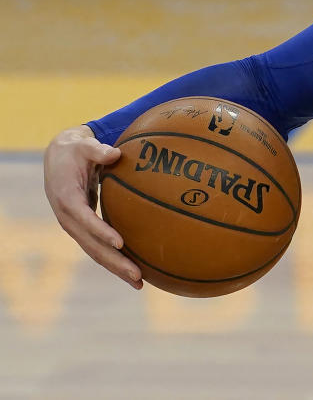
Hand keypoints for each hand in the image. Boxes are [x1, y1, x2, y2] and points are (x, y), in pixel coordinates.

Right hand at [43, 126, 142, 289]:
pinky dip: (115, 260)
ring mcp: (74, 226)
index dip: (101, 231)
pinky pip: (99, 248)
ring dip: (117, 268)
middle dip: (114, 261)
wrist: (59, 158)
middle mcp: (68, 217)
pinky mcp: (83, 229)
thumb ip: (98, 150)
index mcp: (67, 198)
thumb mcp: (84, 145)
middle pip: (91, 245)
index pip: (84, 219)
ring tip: (140, 283)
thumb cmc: (76, 150)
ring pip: (95, 252)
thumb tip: (114, 153)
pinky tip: (135, 272)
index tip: (120, 243)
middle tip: (137, 274)